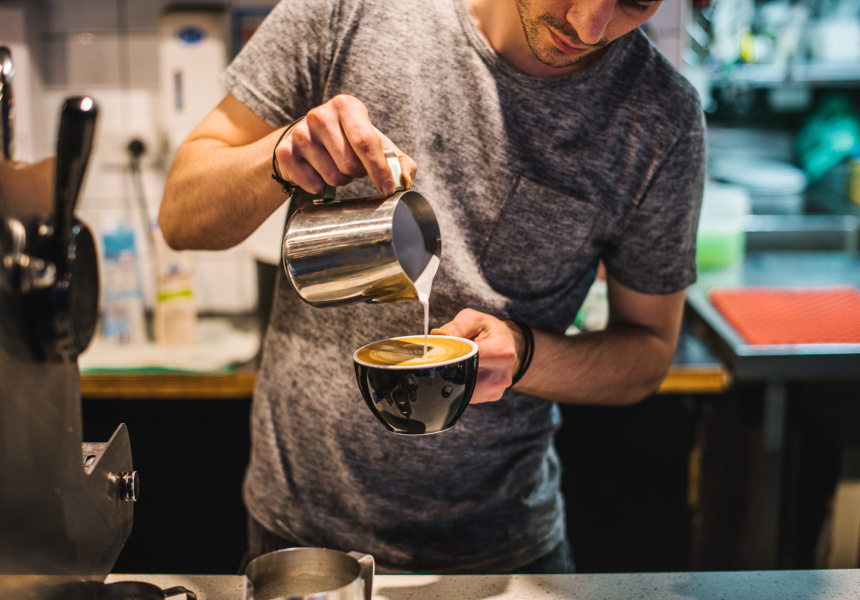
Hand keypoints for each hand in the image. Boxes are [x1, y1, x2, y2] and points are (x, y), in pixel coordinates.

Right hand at [273, 94, 416, 195]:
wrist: (306, 143)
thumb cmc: (347, 142)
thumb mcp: (376, 143)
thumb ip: (398, 160)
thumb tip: (405, 178)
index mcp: (347, 106)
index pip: (366, 142)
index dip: (379, 169)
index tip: (388, 188)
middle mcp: (320, 114)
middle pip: (349, 164)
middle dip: (356, 174)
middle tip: (352, 167)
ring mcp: (299, 133)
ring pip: (332, 177)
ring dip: (339, 181)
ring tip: (334, 167)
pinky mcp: (285, 152)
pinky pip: (311, 184)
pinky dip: (320, 187)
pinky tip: (317, 174)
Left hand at [432, 309, 522, 403]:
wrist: (507, 344)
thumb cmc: (489, 330)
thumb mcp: (474, 320)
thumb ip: (455, 327)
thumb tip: (437, 334)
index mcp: (502, 352)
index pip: (470, 359)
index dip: (451, 356)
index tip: (438, 352)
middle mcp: (501, 374)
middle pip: (465, 377)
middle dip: (450, 368)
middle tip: (442, 358)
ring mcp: (497, 388)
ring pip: (464, 389)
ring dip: (455, 377)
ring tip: (458, 362)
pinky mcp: (491, 396)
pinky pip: (468, 393)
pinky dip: (461, 383)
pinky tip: (465, 371)